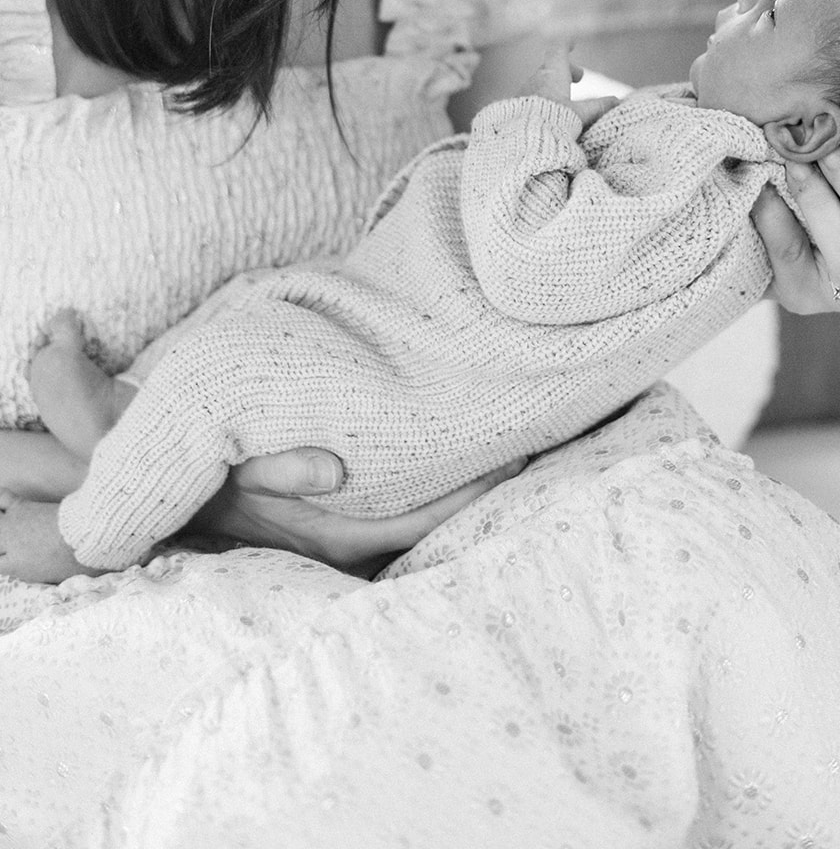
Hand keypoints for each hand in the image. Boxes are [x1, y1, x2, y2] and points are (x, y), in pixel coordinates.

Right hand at [187, 450, 526, 575]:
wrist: (164, 500)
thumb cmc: (205, 482)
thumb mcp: (231, 468)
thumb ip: (279, 469)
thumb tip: (335, 470)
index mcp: (334, 531)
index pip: (424, 515)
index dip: (474, 489)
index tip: (519, 453)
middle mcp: (347, 540)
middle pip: (433, 521)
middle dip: (481, 487)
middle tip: (537, 438)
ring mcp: (341, 536)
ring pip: (414, 518)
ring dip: (456, 487)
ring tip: (508, 444)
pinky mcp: (332, 525)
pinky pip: (392, 512)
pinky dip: (426, 489)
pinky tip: (453, 456)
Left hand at [523, 41, 618, 128]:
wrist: (521, 138)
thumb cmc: (552, 121)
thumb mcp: (580, 114)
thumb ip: (598, 106)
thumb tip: (617, 101)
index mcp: (553, 74)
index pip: (558, 50)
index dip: (566, 44)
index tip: (572, 42)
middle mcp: (536, 79)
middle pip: (551, 68)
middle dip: (565, 71)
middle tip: (578, 78)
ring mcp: (523, 93)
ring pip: (540, 83)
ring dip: (553, 87)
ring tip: (565, 99)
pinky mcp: (515, 108)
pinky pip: (530, 97)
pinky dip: (542, 100)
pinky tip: (546, 113)